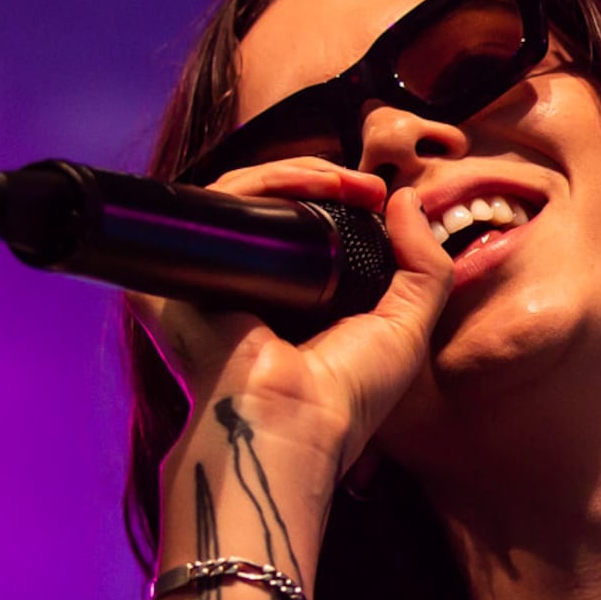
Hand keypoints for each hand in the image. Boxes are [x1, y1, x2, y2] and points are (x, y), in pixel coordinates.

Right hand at [130, 157, 456, 484]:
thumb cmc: (348, 395)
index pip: (304, 224)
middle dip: (320, 180)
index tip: (378, 194)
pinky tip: (296, 186)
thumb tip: (408, 198)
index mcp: (291, 296)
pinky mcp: (176, 273)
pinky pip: (210, 208)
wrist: (291, 424)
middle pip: (272, 204)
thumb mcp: (407, 326)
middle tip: (365, 185)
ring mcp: (208, 277)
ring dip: (293, 175)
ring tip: (340, 182)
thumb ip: (424, 265)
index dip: (339, 198)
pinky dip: (253, 185)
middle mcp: (246, 284)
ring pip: (241, 197)